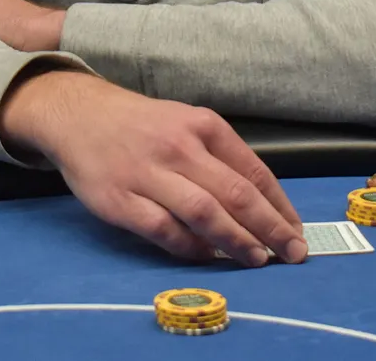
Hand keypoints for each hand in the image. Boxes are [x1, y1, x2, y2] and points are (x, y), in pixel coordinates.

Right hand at [0, 70, 307, 267]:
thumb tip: (261, 204)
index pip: (255, 171)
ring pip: (205, 213)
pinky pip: (164, 230)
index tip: (297, 229)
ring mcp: (148, 174)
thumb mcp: (186, 122)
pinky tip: (208, 256)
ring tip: (258, 259)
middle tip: (293, 252)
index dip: (281, 206)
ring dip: (237, 241)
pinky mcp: (120, 201)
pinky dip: (190, 247)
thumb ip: (219, 157)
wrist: (78, 115)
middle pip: (236, 195)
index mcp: (203, 125)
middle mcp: (179, 147)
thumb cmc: (142, 125)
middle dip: (271, 228)